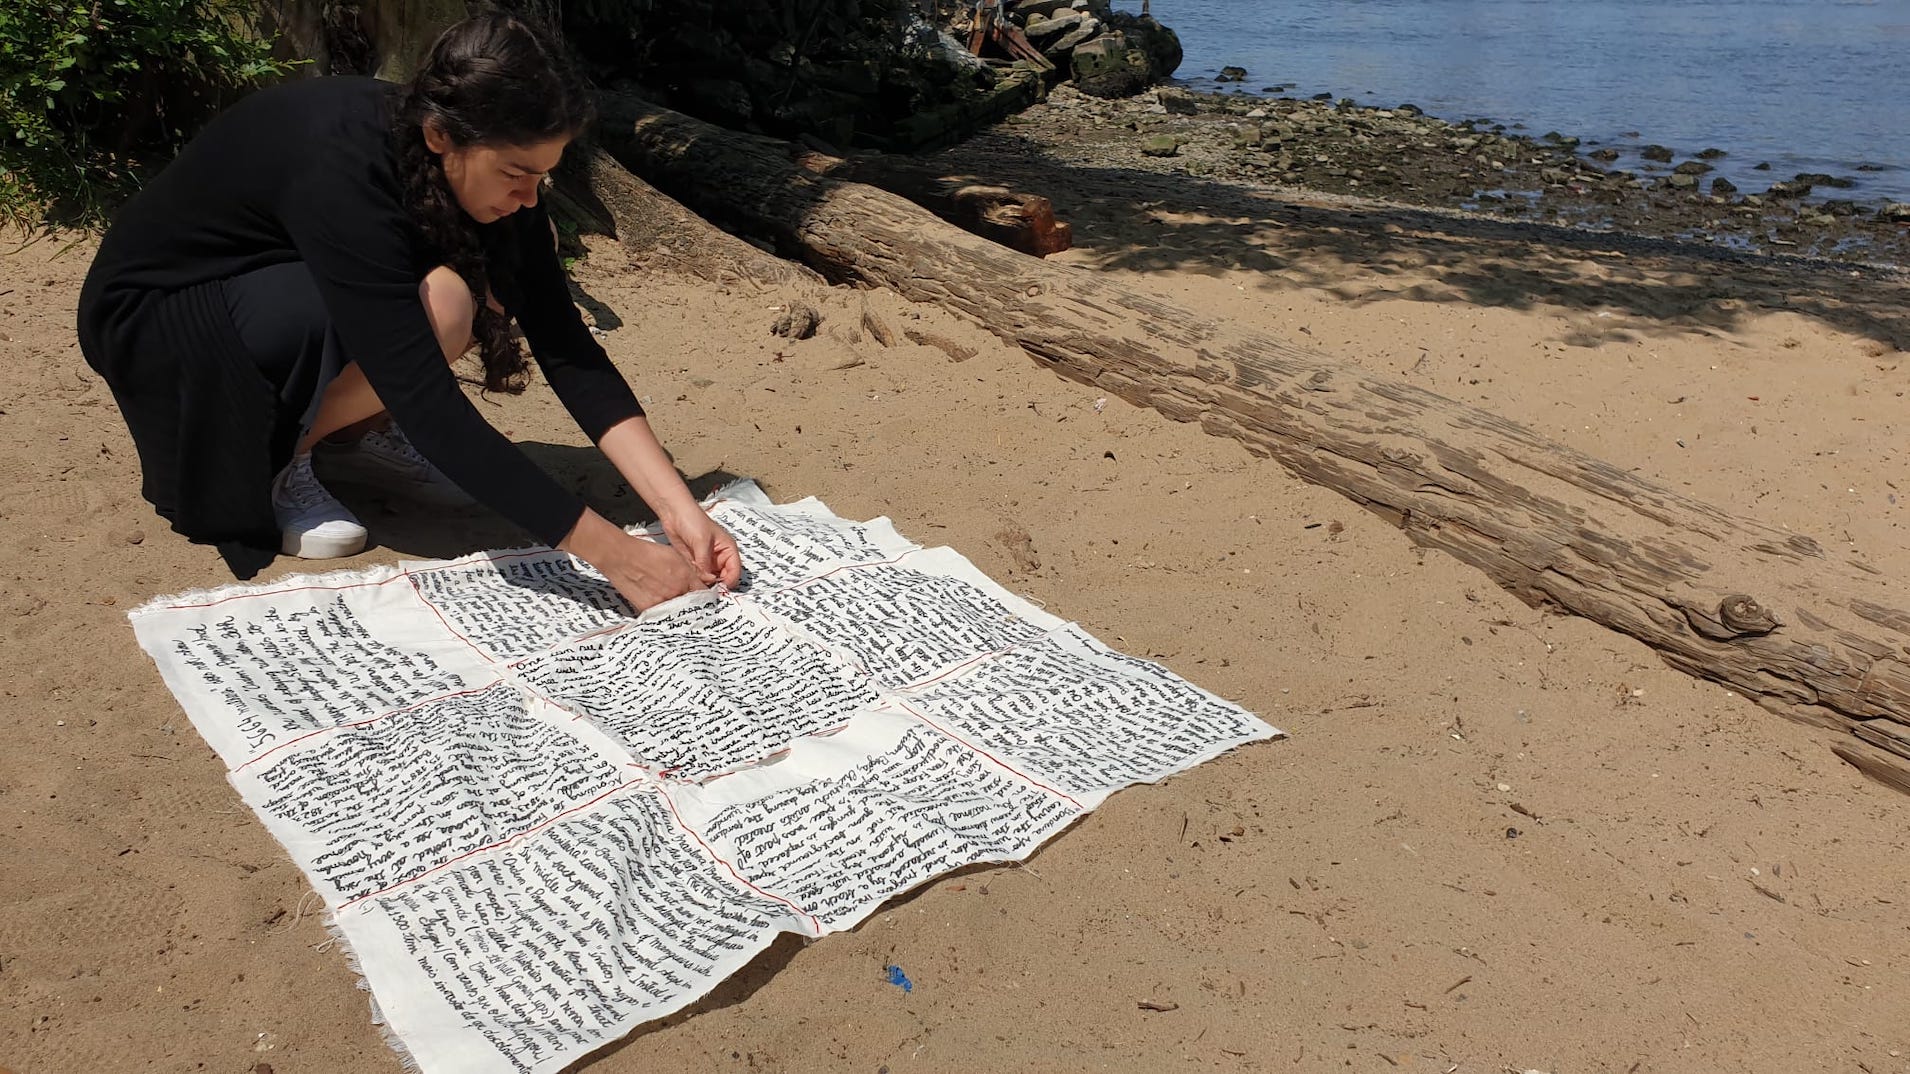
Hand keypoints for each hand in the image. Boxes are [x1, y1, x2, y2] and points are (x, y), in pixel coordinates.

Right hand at [559, 510, 704, 610]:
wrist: (622, 557)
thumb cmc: (647, 553)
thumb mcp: (675, 556)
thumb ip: (693, 570)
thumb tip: (707, 578)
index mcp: (685, 578)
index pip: (703, 594)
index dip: (706, 597)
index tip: (705, 599)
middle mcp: (676, 592)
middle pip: (692, 606)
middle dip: (695, 607)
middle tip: (695, 607)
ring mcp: (662, 602)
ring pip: (678, 613)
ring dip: (680, 612)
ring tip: (679, 610)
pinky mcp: (648, 608)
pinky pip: (662, 616)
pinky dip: (665, 614)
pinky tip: (665, 611)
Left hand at [661, 506, 743, 588]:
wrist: (674, 513)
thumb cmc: (693, 520)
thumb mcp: (702, 541)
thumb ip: (705, 562)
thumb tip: (707, 580)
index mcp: (728, 549)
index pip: (735, 570)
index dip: (730, 580)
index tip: (721, 588)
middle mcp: (719, 557)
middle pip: (723, 577)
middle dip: (716, 584)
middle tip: (707, 589)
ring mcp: (707, 561)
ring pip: (710, 578)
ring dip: (704, 582)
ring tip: (697, 583)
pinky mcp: (695, 563)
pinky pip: (698, 576)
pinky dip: (695, 579)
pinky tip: (690, 577)